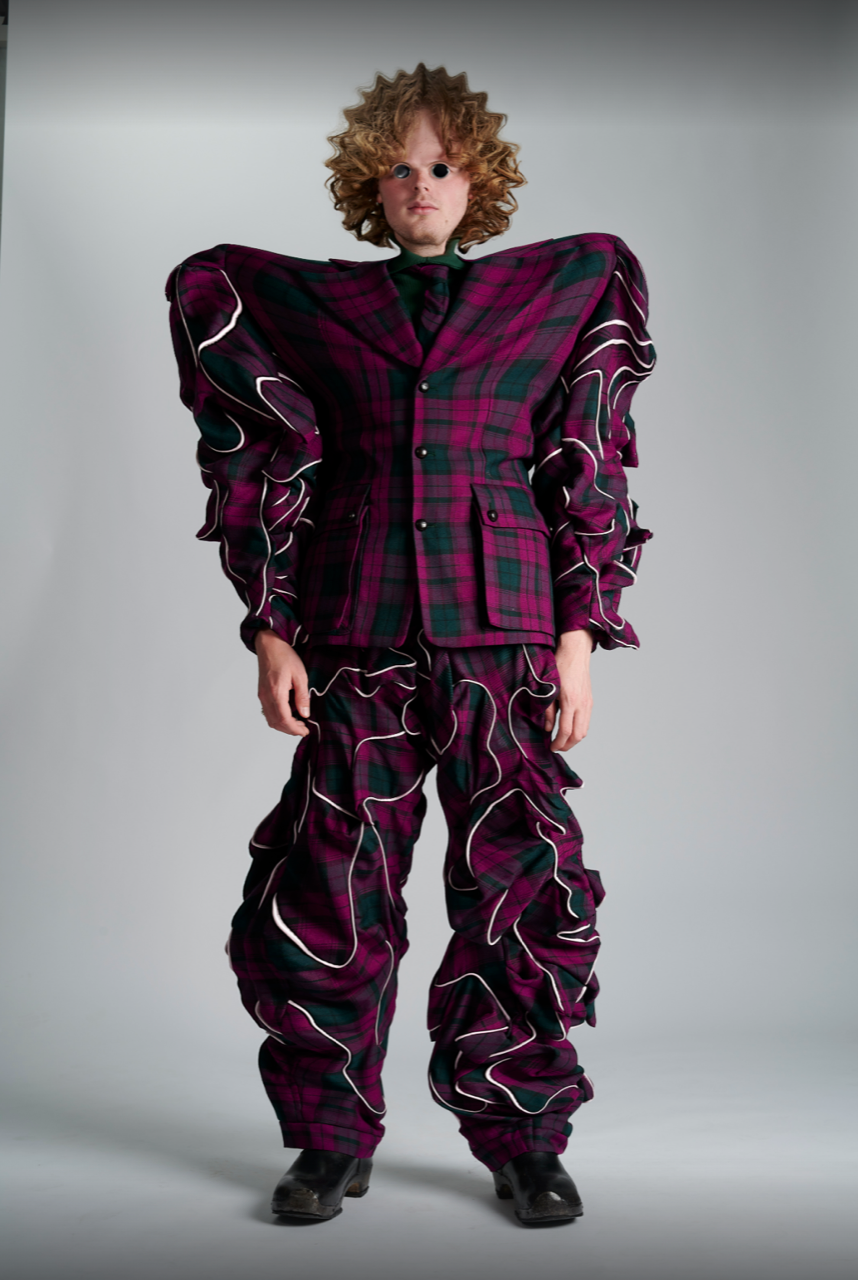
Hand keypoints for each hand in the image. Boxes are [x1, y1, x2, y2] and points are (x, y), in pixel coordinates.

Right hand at [254, 630, 310, 735]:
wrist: (269, 644)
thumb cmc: (284, 656)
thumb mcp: (300, 675)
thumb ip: (302, 696)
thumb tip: (305, 714)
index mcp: (276, 692)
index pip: (284, 719)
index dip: (295, 729)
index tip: (305, 731)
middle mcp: (266, 696)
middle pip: (276, 723)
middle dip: (290, 730)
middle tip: (303, 729)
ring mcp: (262, 695)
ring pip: (270, 719)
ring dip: (283, 725)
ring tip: (297, 723)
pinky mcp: (261, 693)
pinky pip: (267, 712)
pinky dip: (277, 718)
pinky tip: (288, 714)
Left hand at [544, 629, 593, 750]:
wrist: (575, 652)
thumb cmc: (559, 666)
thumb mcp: (547, 688)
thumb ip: (547, 710)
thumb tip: (548, 729)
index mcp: (570, 701)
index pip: (566, 731)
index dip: (558, 743)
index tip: (550, 747)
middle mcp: (582, 704)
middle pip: (578, 735)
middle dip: (567, 745)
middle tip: (556, 747)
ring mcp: (588, 703)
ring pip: (585, 730)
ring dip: (574, 739)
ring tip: (562, 741)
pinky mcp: (590, 701)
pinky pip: (586, 722)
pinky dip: (578, 730)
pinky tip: (569, 729)